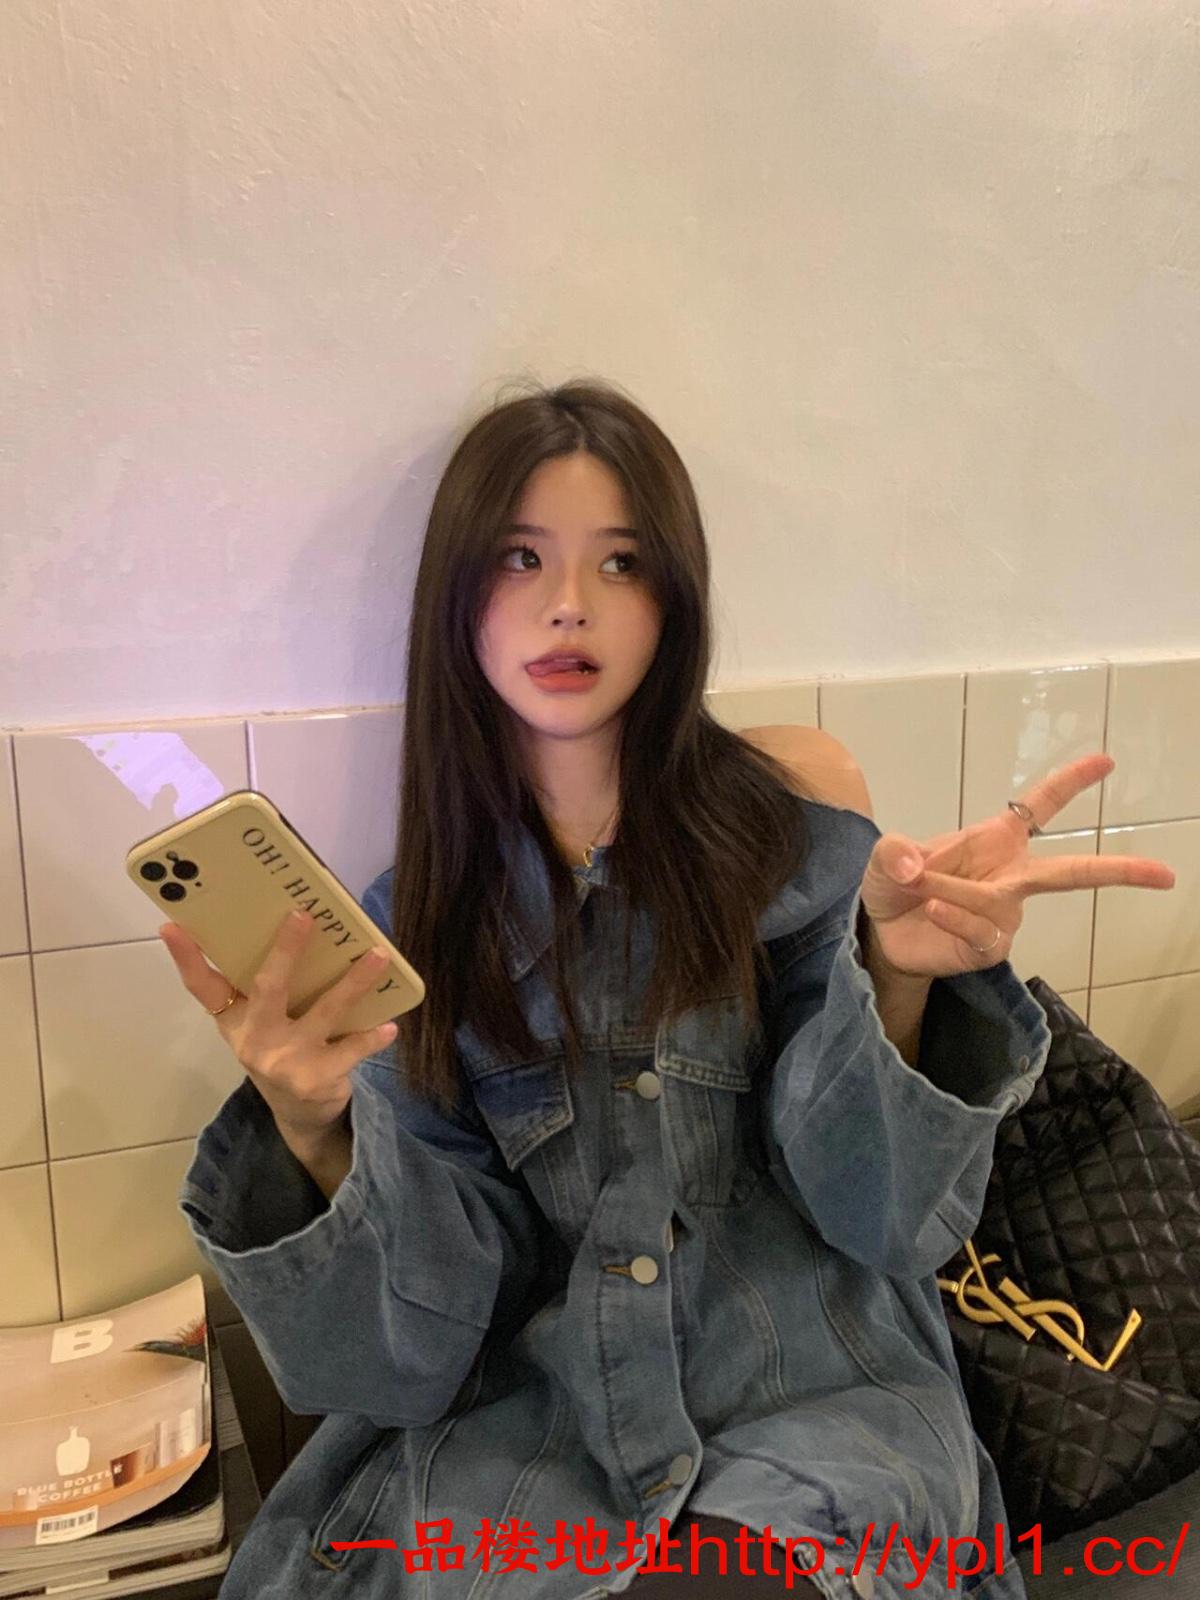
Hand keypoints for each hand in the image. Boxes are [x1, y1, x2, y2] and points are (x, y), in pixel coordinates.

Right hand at [160, 910, 396, 1140]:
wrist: (300, 1115)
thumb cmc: (281, 1052)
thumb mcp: (259, 1026)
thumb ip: (262, 988)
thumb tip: (291, 927)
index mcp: (235, 1021)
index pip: (203, 987)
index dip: (185, 957)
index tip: (170, 925)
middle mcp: (256, 1039)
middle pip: (268, 988)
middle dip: (286, 951)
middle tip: (302, 915)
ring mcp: (286, 1061)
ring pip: (325, 1011)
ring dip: (354, 982)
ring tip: (378, 955)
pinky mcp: (317, 1079)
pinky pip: (350, 1050)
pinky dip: (371, 1037)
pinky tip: (390, 1026)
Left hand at [859, 753, 1176, 980]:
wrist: (883, 936)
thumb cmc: (897, 886)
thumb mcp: (885, 859)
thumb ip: (894, 852)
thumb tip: (915, 863)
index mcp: (995, 840)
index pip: (1041, 806)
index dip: (1071, 783)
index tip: (1106, 762)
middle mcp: (1011, 876)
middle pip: (1072, 872)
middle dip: (1119, 870)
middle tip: (1165, 874)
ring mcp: (1005, 914)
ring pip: (998, 900)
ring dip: (956, 893)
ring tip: (923, 891)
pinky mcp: (990, 946)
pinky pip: (984, 929)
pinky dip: (957, 917)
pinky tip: (936, 911)